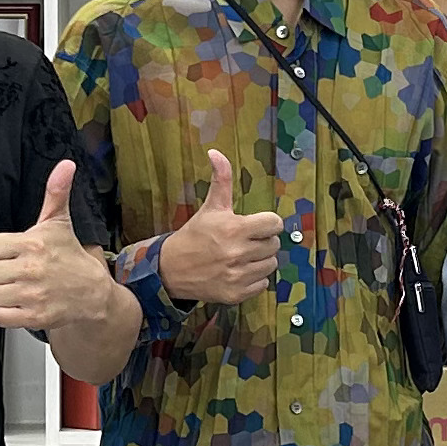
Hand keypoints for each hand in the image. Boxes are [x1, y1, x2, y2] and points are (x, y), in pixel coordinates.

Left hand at [0, 162, 112, 333]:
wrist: (93, 294)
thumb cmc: (70, 257)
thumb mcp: (59, 223)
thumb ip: (56, 193)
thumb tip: (66, 165)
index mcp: (32, 243)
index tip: (6, 253)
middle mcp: (31, 269)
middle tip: (12, 271)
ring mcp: (32, 295)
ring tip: (16, 287)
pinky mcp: (34, 317)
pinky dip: (5, 312)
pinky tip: (19, 303)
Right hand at [158, 146, 284, 305]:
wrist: (171, 269)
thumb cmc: (194, 235)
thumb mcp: (210, 207)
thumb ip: (221, 179)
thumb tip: (216, 152)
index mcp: (235, 229)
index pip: (275, 224)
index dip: (267, 223)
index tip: (256, 225)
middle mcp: (238, 253)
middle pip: (274, 245)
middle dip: (262, 241)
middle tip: (245, 241)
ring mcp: (238, 276)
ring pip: (270, 265)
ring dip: (260, 261)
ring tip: (242, 257)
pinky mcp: (236, 294)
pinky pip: (262, 285)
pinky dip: (253, 279)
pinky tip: (238, 272)